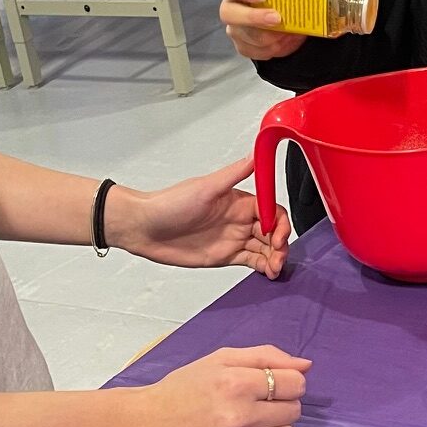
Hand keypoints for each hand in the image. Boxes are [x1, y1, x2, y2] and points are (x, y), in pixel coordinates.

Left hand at [107, 159, 290, 278]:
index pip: (272, 210)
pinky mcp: (225, 256)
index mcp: (239, 201)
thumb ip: (234, 173)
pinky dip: (264, 266)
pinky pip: (252, 261)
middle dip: (281, 244)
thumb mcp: (205, 187)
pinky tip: (268, 272)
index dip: (281, 223)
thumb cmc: (170, 204)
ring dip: (275, 258)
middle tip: (279, 258)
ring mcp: (233, 238)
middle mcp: (239, 219)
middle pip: (273, 231)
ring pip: (265, 248)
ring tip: (274, 269)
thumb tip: (256, 154)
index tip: (279, 236)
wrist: (145, 228)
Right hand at [121, 344, 310, 426]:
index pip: (296, 383)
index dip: (288, 382)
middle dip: (280, 405)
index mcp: (236, 383)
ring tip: (248, 424)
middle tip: (254, 404)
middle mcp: (238, 417)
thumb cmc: (182, 389)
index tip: (272, 385)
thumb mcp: (218, 360)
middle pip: (294, 411)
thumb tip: (307, 365)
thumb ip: (265, 357)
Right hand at [218, 0, 306, 61]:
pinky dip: (270, 49)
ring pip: (241, 35)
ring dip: (267, 36)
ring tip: (289, 31)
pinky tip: (284, 41)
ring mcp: (236, 26)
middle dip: (252, 18)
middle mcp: (232, 4)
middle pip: (227, 14)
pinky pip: (250, 51)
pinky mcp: (245, 44)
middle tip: (276, 18)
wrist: (300, 4)